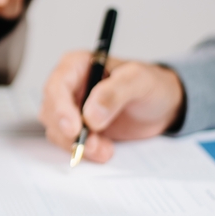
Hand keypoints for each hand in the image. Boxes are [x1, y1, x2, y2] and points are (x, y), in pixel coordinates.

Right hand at [39, 51, 184, 162]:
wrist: (163, 105)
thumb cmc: (151, 85)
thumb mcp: (139, 80)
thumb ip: (115, 92)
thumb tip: (91, 115)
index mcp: (77, 65)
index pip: (57, 86)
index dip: (61, 109)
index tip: (74, 129)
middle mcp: (69, 85)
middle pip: (51, 110)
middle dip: (70, 132)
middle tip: (94, 145)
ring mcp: (70, 108)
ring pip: (57, 129)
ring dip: (78, 144)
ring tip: (105, 148)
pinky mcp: (77, 127)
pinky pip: (67, 142)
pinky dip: (83, 150)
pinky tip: (104, 149)